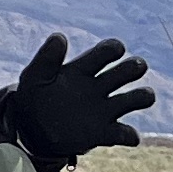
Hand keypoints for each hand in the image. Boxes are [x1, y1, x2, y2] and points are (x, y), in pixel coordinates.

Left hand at [8, 34, 156, 171]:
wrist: (30, 132)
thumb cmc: (32, 99)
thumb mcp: (34, 77)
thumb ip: (46, 58)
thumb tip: (60, 36)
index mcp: (81, 70)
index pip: (104, 53)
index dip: (113, 48)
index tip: (117, 48)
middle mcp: (97, 88)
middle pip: (124, 72)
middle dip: (133, 67)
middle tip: (137, 66)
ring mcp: (102, 110)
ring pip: (132, 100)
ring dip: (142, 96)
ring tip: (142, 95)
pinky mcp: (103, 133)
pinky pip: (124, 133)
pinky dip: (130, 135)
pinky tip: (127, 134)